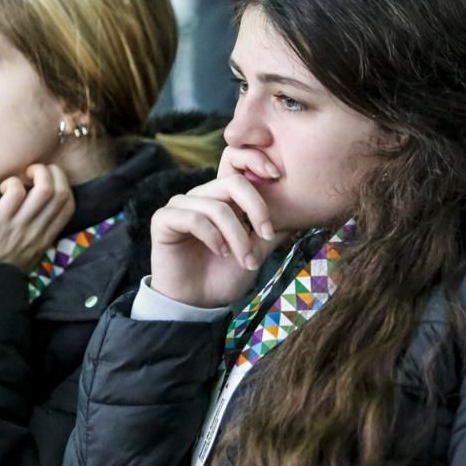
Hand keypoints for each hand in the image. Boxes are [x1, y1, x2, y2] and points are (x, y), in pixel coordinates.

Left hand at [0, 164, 74, 271]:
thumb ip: (36, 236)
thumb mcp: (28, 255)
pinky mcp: (0, 219)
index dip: (64, 186)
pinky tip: (3, 189)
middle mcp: (38, 230)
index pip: (69, 205)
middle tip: (34, 173)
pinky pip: (16, 190)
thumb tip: (36, 215)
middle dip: (52, 173)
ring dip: (36, 172)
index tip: (49, 181)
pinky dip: (12, 182)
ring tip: (22, 175)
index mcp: (46, 238)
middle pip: (61, 192)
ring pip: (45, 188)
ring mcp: (21, 224)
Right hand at [149, 147, 289, 307]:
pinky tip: (221, 253)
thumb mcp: (257, 251)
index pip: (237, 165)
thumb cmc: (224, 277)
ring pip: (217, 207)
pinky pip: (193, 218)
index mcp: (221, 198)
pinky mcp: (164, 219)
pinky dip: (213, 237)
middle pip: (233, 183)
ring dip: (237, 237)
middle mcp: (200, 196)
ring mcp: (180, 206)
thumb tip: (302, 211)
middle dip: (256, 209)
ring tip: (244, 260)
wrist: (197, 304)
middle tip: (266, 235)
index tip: (277, 177)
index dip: (255, 161)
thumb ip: (273, 230)